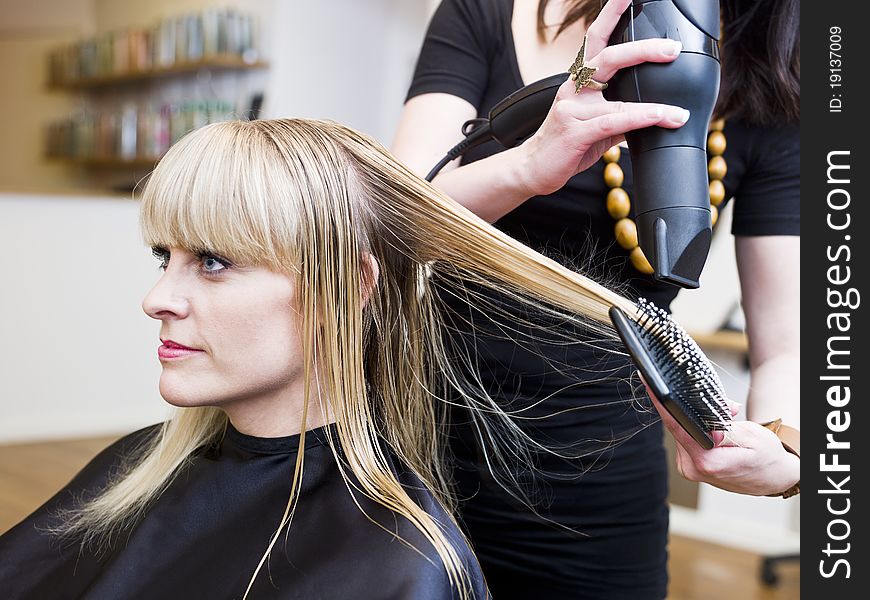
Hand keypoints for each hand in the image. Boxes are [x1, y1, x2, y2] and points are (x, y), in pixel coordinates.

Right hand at [518, 0, 689, 195]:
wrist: (532, 170)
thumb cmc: (563, 146)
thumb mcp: (596, 126)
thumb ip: (621, 115)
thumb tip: (653, 113)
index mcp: (578, 81)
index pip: (595, 40)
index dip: (610, 15)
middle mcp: (573, 89)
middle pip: (608, 57)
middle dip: (642, 49)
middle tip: (672, 48)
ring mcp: (572, 109)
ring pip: (617, 95)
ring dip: (653, 103)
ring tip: (677, 110)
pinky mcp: (575, 132)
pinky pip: (614, 120)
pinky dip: (640, 118)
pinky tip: (660, 118)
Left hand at [643, 381, 800, 495]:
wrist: (774, 476)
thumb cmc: (767, 457)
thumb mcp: (751, 436)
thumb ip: (724, 429)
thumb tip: (708, 427)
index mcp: (706, 462)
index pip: (676, 426)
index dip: (662, 404)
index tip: (651, 385)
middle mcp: (692, 468)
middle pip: (679, 427)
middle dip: (693, 410)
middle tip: (722, 407)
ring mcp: (689, 468)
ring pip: (683, 432)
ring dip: (698, 421)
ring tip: (726, 426)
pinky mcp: (690, 466)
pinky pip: (687, 439)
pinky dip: (698, 431)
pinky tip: (716, 432)